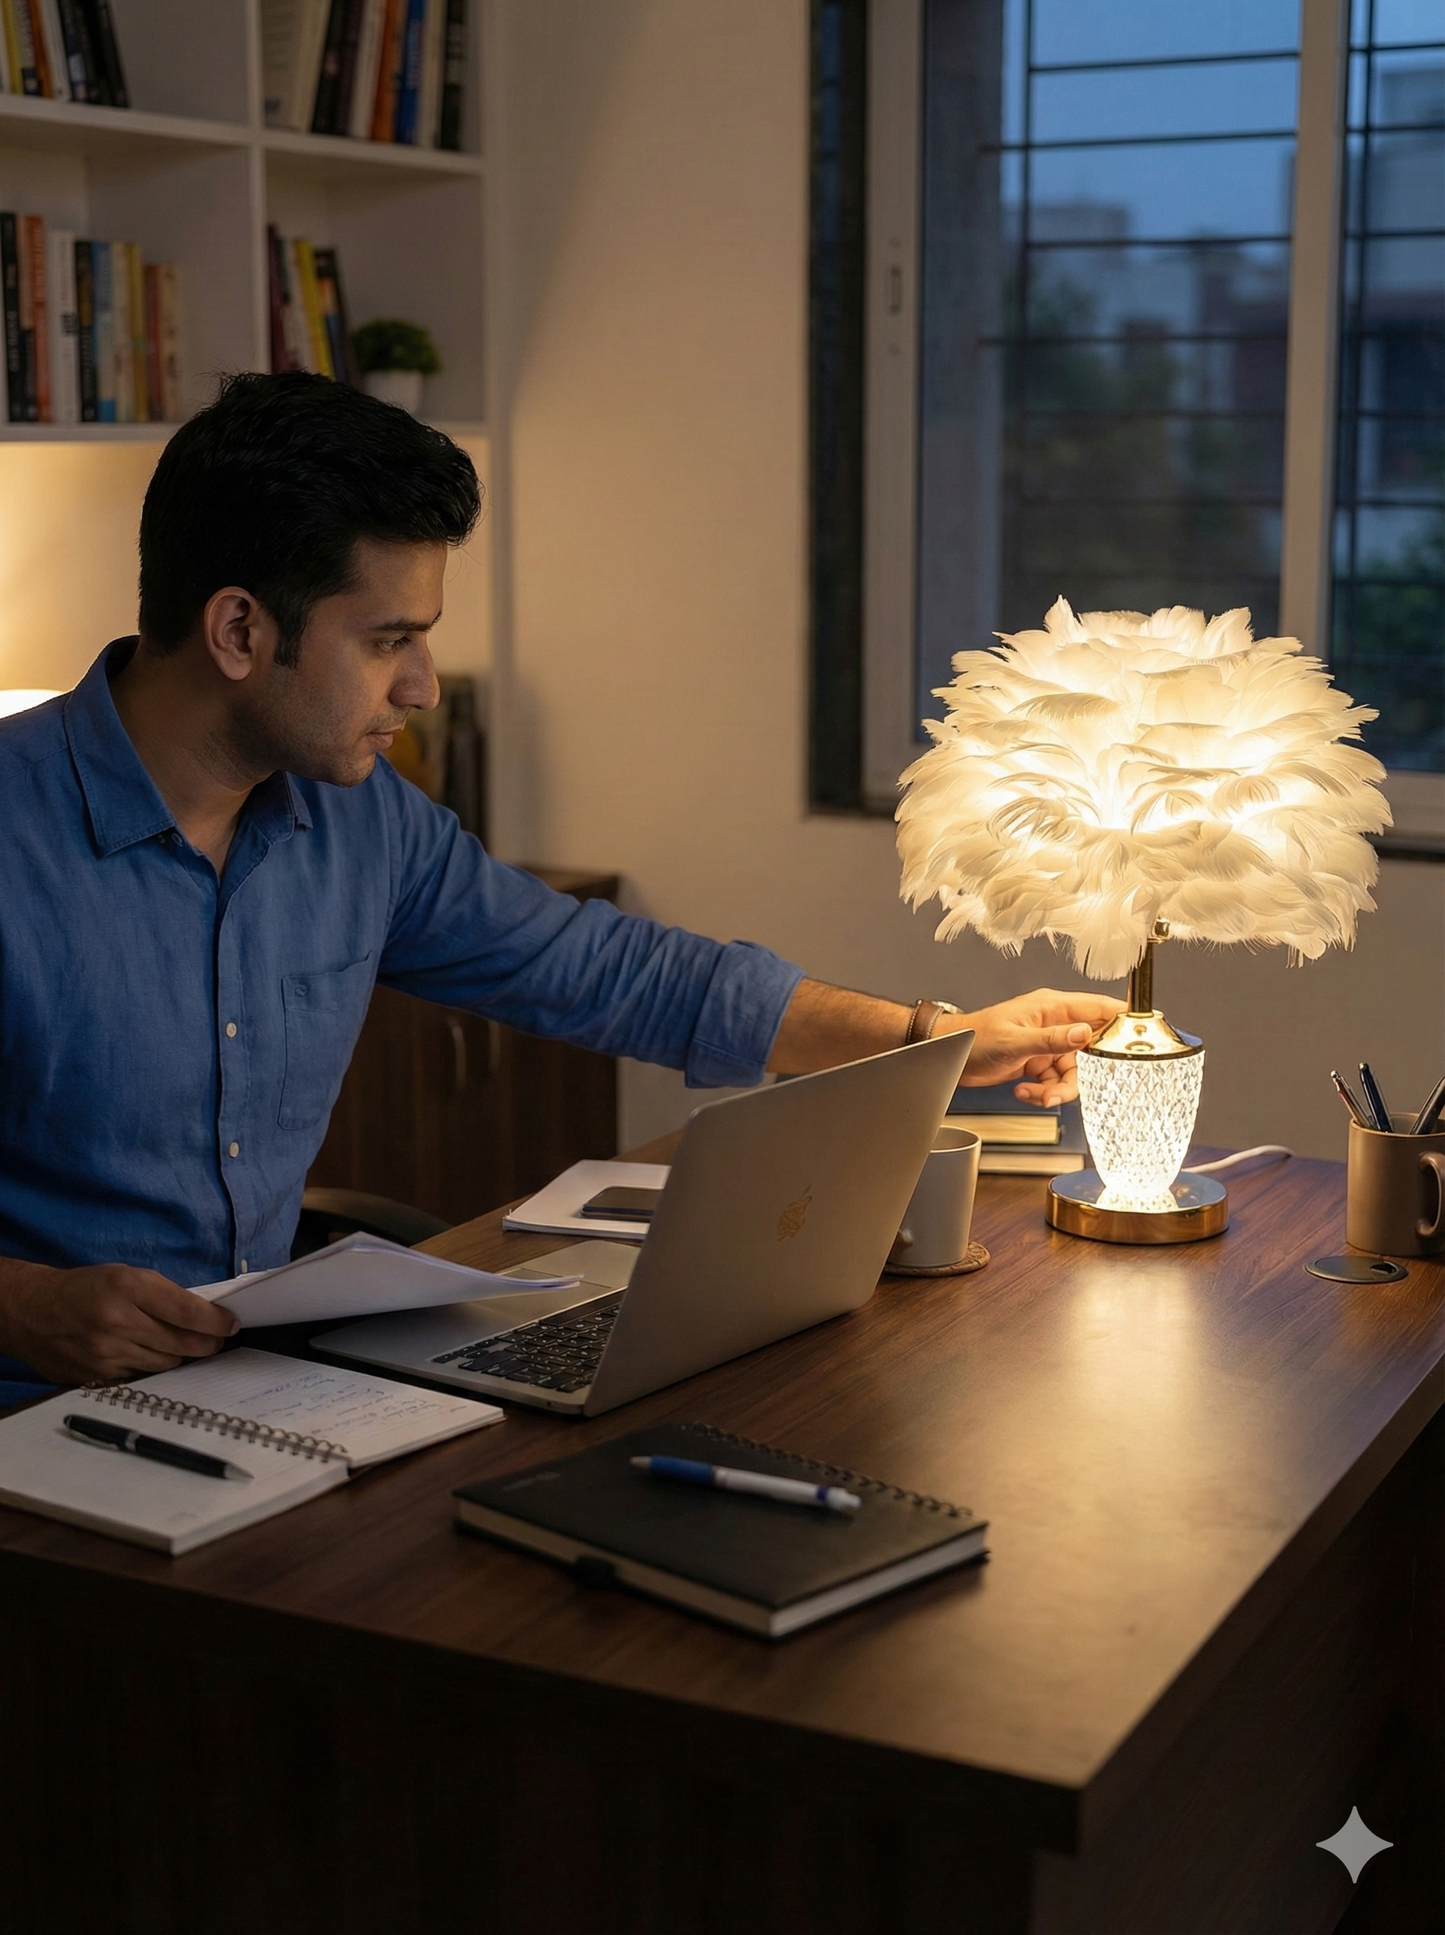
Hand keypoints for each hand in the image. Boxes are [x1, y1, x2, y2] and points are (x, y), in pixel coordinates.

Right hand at [0, 1258, 238, 1385]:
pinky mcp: (97, 1377)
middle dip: (208, 1344)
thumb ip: (163, 1294)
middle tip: (218, 1341)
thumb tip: (204, 1315)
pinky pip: (141, 1377)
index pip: (186, 1311)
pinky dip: (152, 1368)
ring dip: (181, 1357)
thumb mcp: (125, 1276)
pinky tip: (150, 1357)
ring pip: (166, 1364)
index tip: (233, 1324)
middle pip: (182, 1344)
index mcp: (128, 1289)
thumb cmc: (86, 1288)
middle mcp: (118, 1323)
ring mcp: (106, 1354)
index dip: (216, 1321)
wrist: (33, 1312)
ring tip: (185, 1347)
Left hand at [942, 988, 1124, 1106]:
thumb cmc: (975, 1037)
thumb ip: (1051, 1039)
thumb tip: (1084, 1034)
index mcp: (1053, 1007)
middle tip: (1065, 1089)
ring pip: (1074, 1072)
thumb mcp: (1015, 1040)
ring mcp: (1048, 1045)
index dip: (1124, 1023)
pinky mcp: (1039, 1063)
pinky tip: (1025, 1091)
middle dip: (1083, 1075)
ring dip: (1059, 1089)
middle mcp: (1055, 1024)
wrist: (950, 1056)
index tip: (1142, 1039)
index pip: (1101, 1009)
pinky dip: (1044, 1092)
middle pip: (1092, 1050)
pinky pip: (1056, 1081)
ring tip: (1038, 1095)